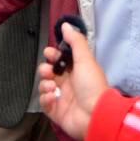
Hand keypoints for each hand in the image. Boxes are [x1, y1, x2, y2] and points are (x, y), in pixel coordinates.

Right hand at [37, 21, 108, 140]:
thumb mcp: (85, 59)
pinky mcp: (56, 111)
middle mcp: (68, 83)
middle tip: (49, 72)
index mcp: (76, 71)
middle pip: (49, 72)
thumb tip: (65, 25)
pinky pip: (44, 103)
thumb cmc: (92, 85)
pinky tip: (53, 98)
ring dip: (45, 84)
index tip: (49, 53)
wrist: (95, 115)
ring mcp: (62, 98)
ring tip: (53, 88)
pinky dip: (46, 99)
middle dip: (45, 69)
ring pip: (44, 86)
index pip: (59, 60)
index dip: (52, 55)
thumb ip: (75, 41)